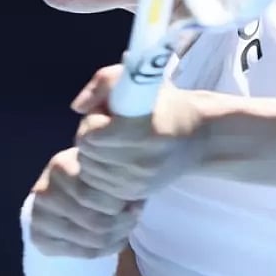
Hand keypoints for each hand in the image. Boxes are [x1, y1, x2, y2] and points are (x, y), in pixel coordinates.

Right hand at [28, 146, 141, 258]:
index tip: (137, 201)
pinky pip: (83, 253)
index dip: (121, 202)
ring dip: (117, 237)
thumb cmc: (86, 176)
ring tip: (128, 228)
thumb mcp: (99, 168)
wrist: (55, 193)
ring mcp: (39, 217)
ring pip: (91, 240)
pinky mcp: (40, 239)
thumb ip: (116, 179)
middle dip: (122, 222)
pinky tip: (117, 240)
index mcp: (61, 166)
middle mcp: (45, 192)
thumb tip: (137, 202)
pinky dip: (107, 250)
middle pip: (94, 221)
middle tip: (135, 217)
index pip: (95, 194)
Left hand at [72, 65, 204, 201]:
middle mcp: (142, 161)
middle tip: (111, 127)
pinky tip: (116, 159)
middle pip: (87, 154)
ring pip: (89, 172)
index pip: (91, 134)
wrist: (198, 138)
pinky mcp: (135, 195)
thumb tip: (77, 107)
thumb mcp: (140, 80)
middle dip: (92, 137)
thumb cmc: (165, 104)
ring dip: (94, 156)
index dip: (94, 119)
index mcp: (145, 130)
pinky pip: (98, 187)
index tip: (109, 112)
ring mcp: (139, 182)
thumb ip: (104, 82)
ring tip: (115, 143)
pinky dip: (100, 171)